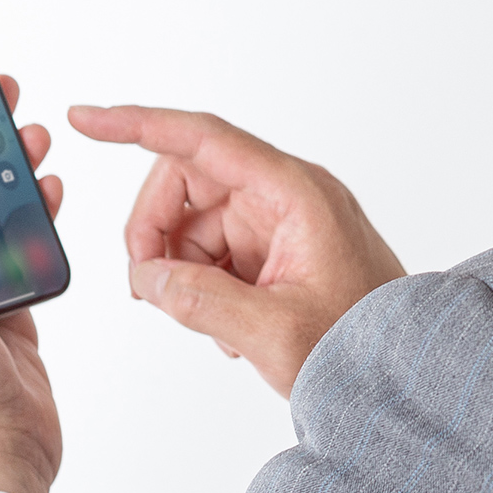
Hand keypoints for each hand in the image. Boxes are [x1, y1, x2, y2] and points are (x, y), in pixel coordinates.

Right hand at [68, 105, 403, 396]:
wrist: (406, 374)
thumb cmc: (367, 345)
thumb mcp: (275, 332)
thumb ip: (202, 302)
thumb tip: (147, 278)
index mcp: (294, 193)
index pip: (203, 140)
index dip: (139, 125)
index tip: (86, 119)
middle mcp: (287, 196)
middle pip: (188, 183)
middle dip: (156, 232)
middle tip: (149, 286)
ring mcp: (281, 223)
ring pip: (194, 224)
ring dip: (182, 270)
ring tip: (213, 323)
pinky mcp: (276, 251)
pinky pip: (214, 252)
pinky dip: (203, 287)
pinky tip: (230, 327)